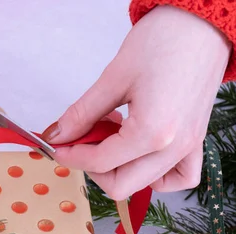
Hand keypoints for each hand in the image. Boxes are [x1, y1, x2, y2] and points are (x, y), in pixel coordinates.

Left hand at [44, 5, 230, 199]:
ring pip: (145, 184)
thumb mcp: (113, 79)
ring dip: (119, 168)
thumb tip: (58, 135)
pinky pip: (178, 177)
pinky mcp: (196, 140)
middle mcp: (174, 148)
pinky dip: (155, 174)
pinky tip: (138, 152)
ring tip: (111, 135)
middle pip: (120, 184)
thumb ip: (82, 114)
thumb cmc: (164, 41)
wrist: (201, 24)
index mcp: (153, 133)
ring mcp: (189, 147)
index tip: (56, 144)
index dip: (71, 155)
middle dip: (92, 166)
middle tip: (80, 140)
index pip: (100, 162)